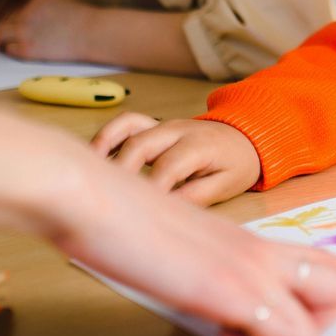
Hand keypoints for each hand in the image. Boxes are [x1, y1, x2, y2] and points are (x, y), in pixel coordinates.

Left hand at [0, 0, 104, 62]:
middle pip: (2, 19)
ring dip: (2, 41)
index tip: (9, 23)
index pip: (9, 5)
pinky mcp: (27, 48)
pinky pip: (9, 50)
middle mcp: (25, 11)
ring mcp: (25, 29)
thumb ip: (37, 8)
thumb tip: (23, 19)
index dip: (8, 16)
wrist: (94, 33)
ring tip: (4, 47)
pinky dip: (12, 52)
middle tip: (6, 37)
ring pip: (0, 35)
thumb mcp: (56, 3)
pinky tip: (21, 53)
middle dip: (5, 28)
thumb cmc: (81, 21)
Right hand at [57, 164, 335, 335]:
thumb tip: (225, 303)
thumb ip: (213, 270)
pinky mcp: (231, 289)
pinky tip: (222, 328)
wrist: (93, 193)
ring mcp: (250, 269)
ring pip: (318, 325)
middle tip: (271, 327)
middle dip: (328, 319)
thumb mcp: (184, 247)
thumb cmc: (124, 220)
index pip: (327, 259)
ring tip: (234, 328)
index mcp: (251, 238)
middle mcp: (262, 251)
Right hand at [92, 114, 262, 205]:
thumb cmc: (234, 165)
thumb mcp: (224, 185)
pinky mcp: (154, 125)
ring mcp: (163, 125)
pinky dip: (108, 136)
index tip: (138, 212)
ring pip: (128, 129)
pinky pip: (127, 123)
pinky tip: (94, 157)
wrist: (244, 138)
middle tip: (107, 198)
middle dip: (122, 171)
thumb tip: (166, 211)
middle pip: (141, 144)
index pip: (168, 165)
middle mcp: (178, 130)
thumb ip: (195, 196)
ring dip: (106, 148)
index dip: (151, 188)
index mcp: (199, 145)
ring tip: (90, 173)